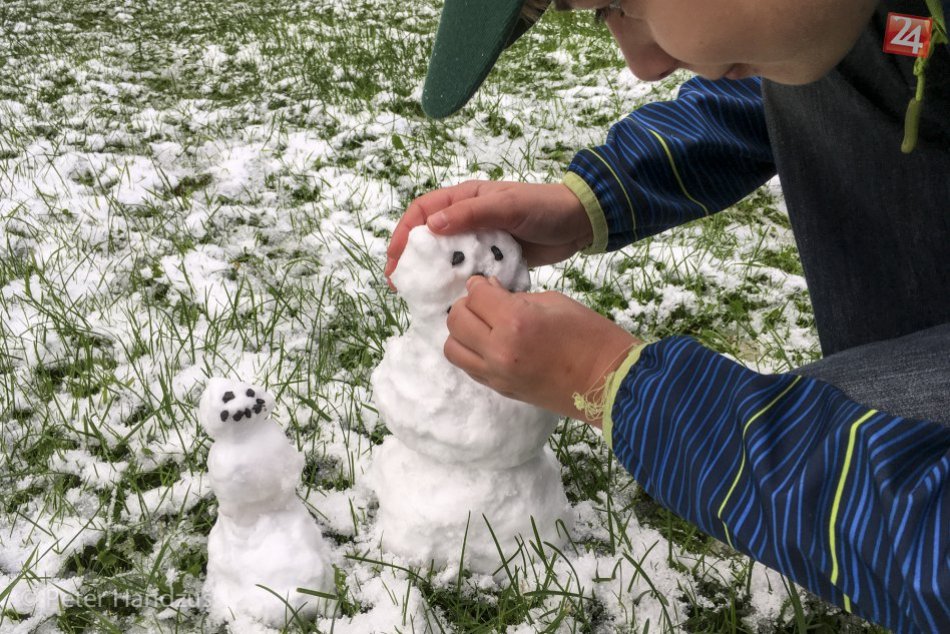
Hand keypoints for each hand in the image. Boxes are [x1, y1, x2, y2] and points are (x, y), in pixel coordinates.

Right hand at [385, 181, 592, 285]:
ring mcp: (481, 240)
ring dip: (432, 274)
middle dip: (411, 258)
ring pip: (448, 257)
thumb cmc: (544, 207)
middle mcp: (469, 218)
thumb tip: (432, 225)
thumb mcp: (508, 205)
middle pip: (429, 237)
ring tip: (419, 295)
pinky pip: (470, 271)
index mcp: (467, 198)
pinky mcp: (495, 259)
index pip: (423, 211)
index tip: (395, 258)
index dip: (404, 232)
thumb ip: (472, 213)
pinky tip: (451, 300)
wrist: (581, 223)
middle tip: (398, 283)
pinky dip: (458, 284)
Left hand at [444, 276, 641, 425]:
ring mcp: (496, 374)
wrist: (609, 382)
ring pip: (452, 347)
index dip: (481, 284)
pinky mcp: (500, 390)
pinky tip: (490, 343)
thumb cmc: (590, 335)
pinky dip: (470, 351)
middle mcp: (498, 350)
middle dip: (468, 305)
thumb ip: (516, 296)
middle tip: (486, 302)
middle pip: (456, 319)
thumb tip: (490, 291)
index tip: (489, 283)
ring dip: (463, 331)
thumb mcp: (554, 301)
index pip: (476, 294)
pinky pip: (467, 367)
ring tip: (484, 325)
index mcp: (515, 321)